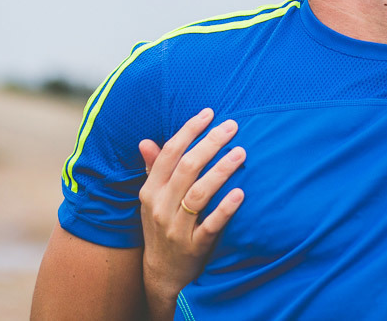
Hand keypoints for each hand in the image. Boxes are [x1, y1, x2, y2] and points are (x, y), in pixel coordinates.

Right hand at [137, 108, 245, 306]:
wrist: (162, 274)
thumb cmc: (162, 226)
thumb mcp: (152, 199)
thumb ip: (153, 170)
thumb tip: (145, 141)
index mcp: (151, 190)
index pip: (169, 154)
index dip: (189, 131)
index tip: (210, 113)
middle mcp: (160, 206)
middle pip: (186, 168)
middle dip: (210, 144)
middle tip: (233, 126)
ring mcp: (175, 227)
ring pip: (198, 194)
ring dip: (221, 171)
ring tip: (241, 152)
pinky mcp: (193, 246)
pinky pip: (210, 225)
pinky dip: (225, 208)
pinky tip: (241, 193)